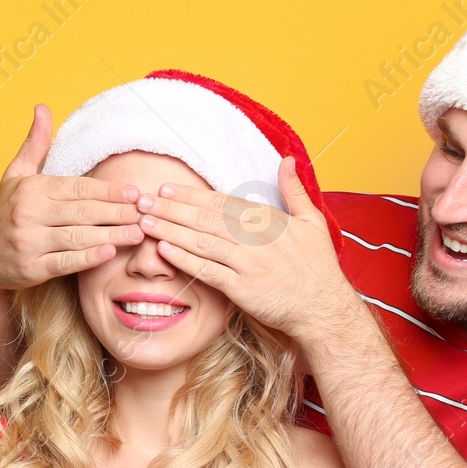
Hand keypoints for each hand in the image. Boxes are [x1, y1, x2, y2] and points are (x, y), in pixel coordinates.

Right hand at [0, 104, 144, 292]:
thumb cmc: (3, 212)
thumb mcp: (15, 175)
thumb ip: (35, 144)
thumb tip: (43, 107)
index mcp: (31, 189)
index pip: (78, 187)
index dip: (109, 190)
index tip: (135, 192)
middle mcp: (28, 213)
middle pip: (82, 211)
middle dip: (117, 211)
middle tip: (144, 212)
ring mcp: (29, 242)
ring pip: (77, 236)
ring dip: (111, 235)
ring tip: (137, 233)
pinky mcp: (30, 269)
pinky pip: (64, 262)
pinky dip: (88, 258)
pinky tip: (109, 253)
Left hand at [136, 157, 349, 339]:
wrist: (323, 308)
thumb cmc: (318, 267)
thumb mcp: (313, 222)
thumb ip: (295, 190)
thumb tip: (287, 159)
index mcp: (269, 220)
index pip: (222, 203)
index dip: (192, 195)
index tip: (167, 189)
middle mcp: (256, 239)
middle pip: (206, 219)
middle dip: (172, 208)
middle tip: (143, 201)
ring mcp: (248, 264)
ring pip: (202, 242)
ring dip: (171, 230)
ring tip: (146, 222)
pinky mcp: (242, 289)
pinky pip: (208, 271)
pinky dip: (185, 259)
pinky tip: (165, 250)